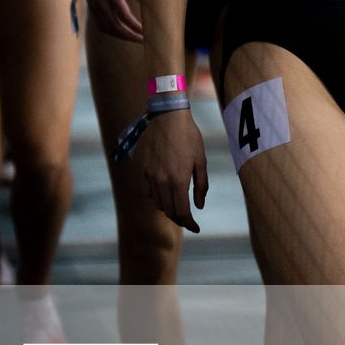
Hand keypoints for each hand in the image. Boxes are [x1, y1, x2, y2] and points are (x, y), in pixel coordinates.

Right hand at [80, 0, 142, 39]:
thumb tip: (148, 4)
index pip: (124, 15)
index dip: (135, 26)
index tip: (146, 32)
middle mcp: (101, 2)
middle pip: (115, 26)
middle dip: (130, 36)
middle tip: (143, 40)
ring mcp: (94, 6)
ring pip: (107, 28)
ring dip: (121, 36)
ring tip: (135, 38)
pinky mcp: (91, 8)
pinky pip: (101, 25)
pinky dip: (112, 32)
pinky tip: (122, 33)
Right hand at [139, 110, 207, 233]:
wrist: (168, 116)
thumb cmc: (189, 136)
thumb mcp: (201, 161)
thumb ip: (201, 186)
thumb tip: (199, 206)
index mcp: (178, 180)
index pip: (182, 213)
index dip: (190, 224)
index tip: (196, 228)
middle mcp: (162, 181)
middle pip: (169, 211)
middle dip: (180, 218)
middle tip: (188, 219)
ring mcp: (150, 176)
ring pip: (158, 203)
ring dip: (168, 208)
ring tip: (177, 205)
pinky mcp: (143, 169)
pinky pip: (147, 192)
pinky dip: (155, 198)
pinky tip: (163, 193)